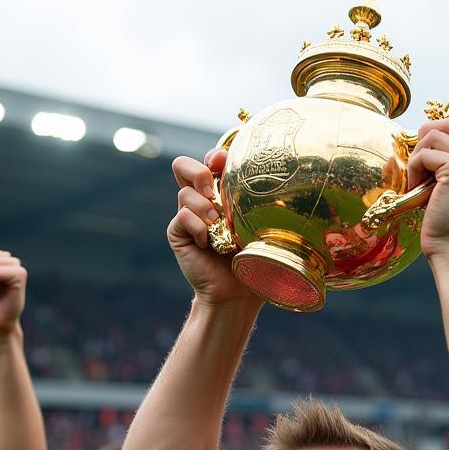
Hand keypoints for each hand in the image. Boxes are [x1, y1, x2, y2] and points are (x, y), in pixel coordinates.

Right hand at [167, 150, 257, 307]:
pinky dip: (197, 227)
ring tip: (217, 227)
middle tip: (214, 193)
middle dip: (199, 172)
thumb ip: (258, 205)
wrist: (237, 293)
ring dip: (203, 208)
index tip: (223, 163)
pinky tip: (208, 244)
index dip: (215, 156)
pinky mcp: (178, 233)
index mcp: (222, 194)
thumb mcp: (260, 228)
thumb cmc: (255, 261)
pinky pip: (182, 217)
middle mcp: (202, 201)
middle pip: (183, 165)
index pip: (211, 161)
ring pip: (184, 192)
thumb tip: (269, 181)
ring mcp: (188, 217)